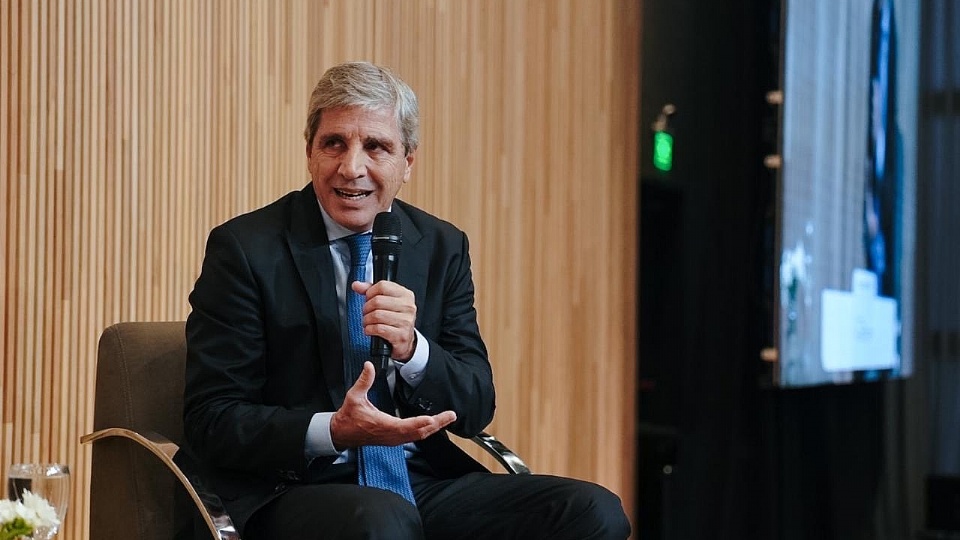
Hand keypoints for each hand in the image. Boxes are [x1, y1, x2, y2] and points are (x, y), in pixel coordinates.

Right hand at [330, 362, 455, 448]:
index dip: (419, 422)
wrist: (341, 434)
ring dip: (433, 427)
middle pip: (419, 432)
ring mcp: (393, 439)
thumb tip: (369, 366)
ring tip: (446, 418)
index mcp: (383, 425)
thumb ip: (364, 381)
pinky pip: (413, 436)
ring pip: (418, 436)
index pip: (405, 426)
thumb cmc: (348, 417)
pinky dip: (425, 430)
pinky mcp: (394, 439)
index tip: (431, 419)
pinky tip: (432, 424)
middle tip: (450, 415)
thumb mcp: (354, 397)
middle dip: (436, 424)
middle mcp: (391, 435)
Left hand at [351, 280, 417, 360]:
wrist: (405, 340)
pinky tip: (370, 330)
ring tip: (368, 322)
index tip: (368, 298)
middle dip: (367, 308)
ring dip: (367, 320)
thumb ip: (371, 291)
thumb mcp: (387, 301)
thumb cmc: (394, 319)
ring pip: (376, 315)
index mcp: (405, 295)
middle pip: (378, 301)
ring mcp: (406, 321)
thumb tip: (356, 285)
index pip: (383, 286)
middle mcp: (408, 307)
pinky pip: (378, 329)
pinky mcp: (400, 335)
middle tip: (367, 313)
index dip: (370, 292)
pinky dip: (369, 330)